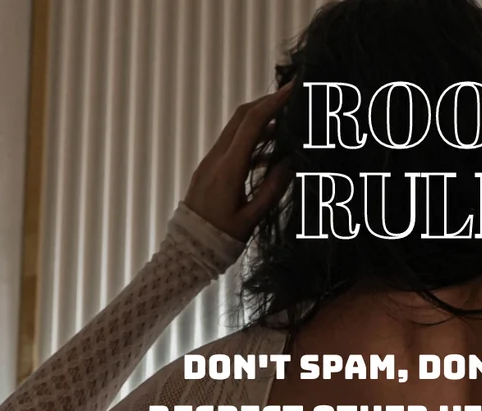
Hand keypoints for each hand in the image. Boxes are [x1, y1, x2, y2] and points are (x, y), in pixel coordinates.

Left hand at [183, 82, 294, 242]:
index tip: (292, 90)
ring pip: (236, 129)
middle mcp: (217, 158)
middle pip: (241, 118)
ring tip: (287, 127)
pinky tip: (270, 152)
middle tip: (291, 100)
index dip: (272, 104)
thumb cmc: (222, 238)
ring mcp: (211, 161)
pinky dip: (252, 141)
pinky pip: (232, 145)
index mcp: (229, 169)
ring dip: (260, 123)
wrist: (189, 249)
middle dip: (266, 104)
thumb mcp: (252, 217)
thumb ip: (273, 189)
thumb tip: (292, 162)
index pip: (252, 124)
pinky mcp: (210, 168)